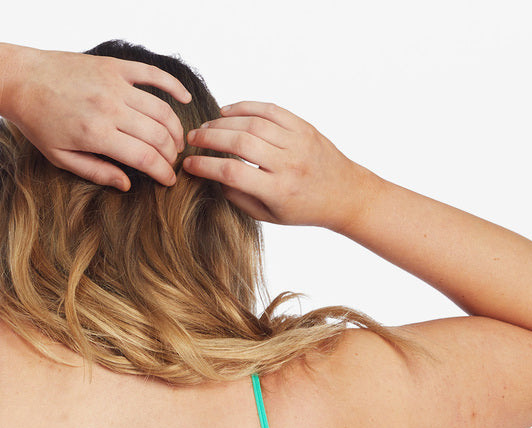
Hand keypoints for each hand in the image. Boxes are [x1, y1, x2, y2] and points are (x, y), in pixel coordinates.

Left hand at [0, 47, 192, 190]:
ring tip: (176, 142)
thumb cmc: (38, 122)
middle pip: (158, 135)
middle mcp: (110, 107)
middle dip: (171, 154)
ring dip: (175, 128)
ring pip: (161, 108)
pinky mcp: (114, 66)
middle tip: (172, 164)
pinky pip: (152, 74)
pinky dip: (173, 86)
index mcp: (97, 134)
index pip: (144, 157)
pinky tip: (184, 99)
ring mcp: (115, 83)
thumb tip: (126, 184)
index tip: (168, 182)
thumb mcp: (61, 158)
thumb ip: (96, 172)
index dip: (162, 172)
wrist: (22, 79)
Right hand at [183, 101, 369, 230]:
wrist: (344, 193)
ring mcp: (297, 141)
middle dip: (210, 138)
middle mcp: (288, 163)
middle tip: (192, 139)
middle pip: (240, 142)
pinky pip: (269, 110)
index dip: (206, 166)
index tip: (188, 164)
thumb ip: (240, 198)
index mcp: (278, 190)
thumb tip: (213, 177)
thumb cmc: (303, 209)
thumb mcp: (270, 216)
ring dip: (223, 122)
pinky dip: (245, 107)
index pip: (233, 172)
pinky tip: (227, 112)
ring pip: (253, 122)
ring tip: (206, 127)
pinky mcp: (303, 126)